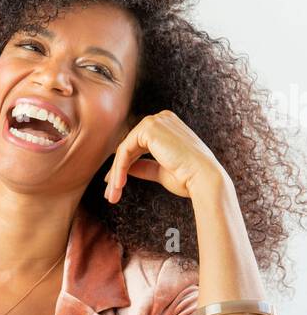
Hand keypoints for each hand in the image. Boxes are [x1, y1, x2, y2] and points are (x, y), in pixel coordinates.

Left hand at [103, 110, 227, 204]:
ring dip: (116, 174)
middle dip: (118, 172)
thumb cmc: (188, 177)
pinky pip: (125, 150)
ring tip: (113, 195)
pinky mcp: (149, 127)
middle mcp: (162, 119)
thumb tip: (126, 169)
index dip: (125, 166)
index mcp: (168, 127)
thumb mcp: (161, 171)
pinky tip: (118, 185)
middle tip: (111, 194)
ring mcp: (155, 121)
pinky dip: (119, 169)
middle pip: (130, 147)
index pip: (139, 146)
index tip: (115, 186)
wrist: (203, 178)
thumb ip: (144, 166)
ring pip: (125, 150)